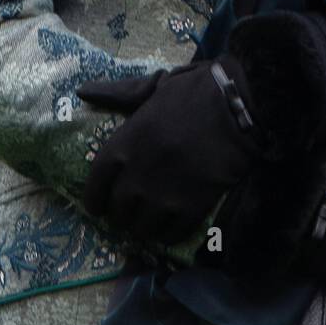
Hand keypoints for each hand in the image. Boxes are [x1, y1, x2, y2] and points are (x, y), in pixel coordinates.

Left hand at [77, 5, 325, 243]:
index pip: (97, 181)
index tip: (97, 206)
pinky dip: (168, 236)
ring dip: (142, 229)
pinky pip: (173, 233)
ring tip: (147, 226)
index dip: (93, 198)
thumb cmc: (196, 92)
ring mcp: (166, 193)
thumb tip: (85, 92)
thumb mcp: (155, 88)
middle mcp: (140, 172)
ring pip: (143, 227)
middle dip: (120, 214)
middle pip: (119, 209)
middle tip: (127, 214)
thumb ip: (120, 95)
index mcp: (127, 140)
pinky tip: (169, 231)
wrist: (240, 106)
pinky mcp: (194, 206)